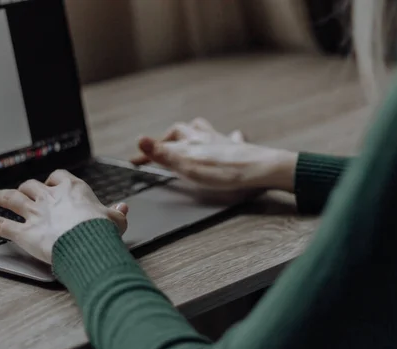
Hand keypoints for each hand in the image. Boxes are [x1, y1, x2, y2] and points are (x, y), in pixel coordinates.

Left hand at [0, 170, 128, 263]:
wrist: (88, 243)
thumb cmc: (102, 232)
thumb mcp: (116, 220)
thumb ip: (116, 213)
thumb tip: (123, 208)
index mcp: (72, 189)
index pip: (59, 177)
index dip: (55, 181)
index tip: (54, 184)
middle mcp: (49, 197)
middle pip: (32, 186)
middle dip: (26, 188)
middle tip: (21, 192)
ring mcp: (34, 214)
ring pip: (12, 199)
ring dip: (0, 196)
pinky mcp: (23, 232)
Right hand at [131, 118, 297, 191]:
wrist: (261, 169)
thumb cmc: (225, 170)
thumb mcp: (188, 166)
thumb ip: (163, 154)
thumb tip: (140, 139)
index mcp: (190, 141)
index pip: (162, 144)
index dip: (148, 152)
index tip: (135, 161)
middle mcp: (205, 138)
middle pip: (184, 130)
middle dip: (171, 136)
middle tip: (163, 145)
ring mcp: (223, 143)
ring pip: (205, 130)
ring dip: (195, 132)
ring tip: (191, 137)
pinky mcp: (239, 150)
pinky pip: (231, 139)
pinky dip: (226, 138)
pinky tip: (230, 139)